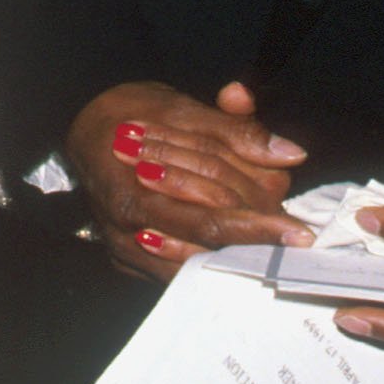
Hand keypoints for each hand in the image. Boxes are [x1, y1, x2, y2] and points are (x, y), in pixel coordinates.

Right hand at [66, 78, 310, 283]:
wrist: (83, 131)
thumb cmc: (133, 114)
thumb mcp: (181, 109)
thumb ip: (235, 132)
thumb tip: (290, 153)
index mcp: (137, 185)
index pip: (213, 215)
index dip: (260, 224)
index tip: (300, 233)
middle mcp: (128, 224)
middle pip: (207, 240)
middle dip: (256, 241)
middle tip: (298, 245)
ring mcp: (124, 247)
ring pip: (193, 261)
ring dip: (236, 256)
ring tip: (276, 255)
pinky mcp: (126, 261)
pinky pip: (174, 273)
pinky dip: (208, 265)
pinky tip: (238, 260)